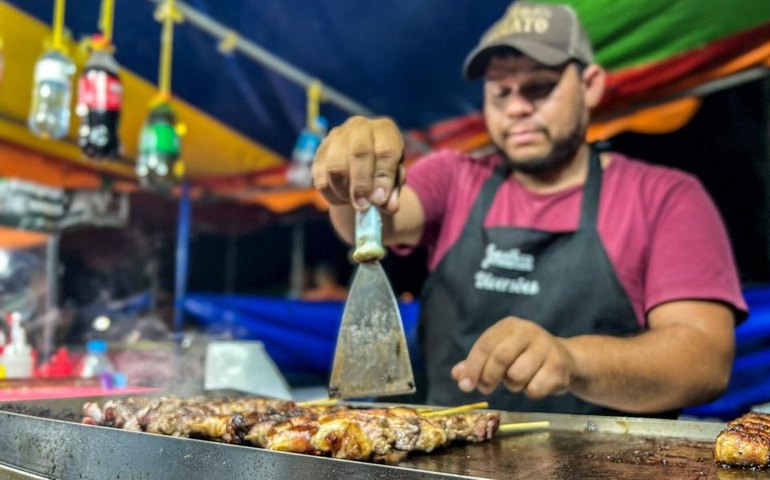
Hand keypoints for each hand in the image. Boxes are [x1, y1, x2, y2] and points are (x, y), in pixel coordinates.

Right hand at [312, 116, 404, 212]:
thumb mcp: (394, 179)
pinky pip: (321, 178)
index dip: (383, 177)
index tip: (380, 200)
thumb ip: (393, 193)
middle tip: (363, 206)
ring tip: (355, 203)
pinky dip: (331, 195)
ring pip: (336, 167)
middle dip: (361, 184)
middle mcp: (360, 127)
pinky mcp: (320, 152)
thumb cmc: (383, 169)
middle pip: (358, 153)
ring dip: (345, 191)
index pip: (385, 151)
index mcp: (385, 130)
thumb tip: (389, 207)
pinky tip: (343, 199)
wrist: (362, 160)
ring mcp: (337, 137)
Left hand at [451, 317, 575, 398]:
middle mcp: (528, 331)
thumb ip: (477, 363)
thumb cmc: (525, 357)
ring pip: (517, 375)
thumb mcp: (501, 354)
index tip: (465, 385)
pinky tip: (536, 383)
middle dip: (488, 377)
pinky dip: (530, 392)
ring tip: (518, 380)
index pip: (485, 344)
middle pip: (500, 357)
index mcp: (509, 326)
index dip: (472, 367)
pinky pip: (534, 388)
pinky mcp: (558, 367)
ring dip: (512, 385)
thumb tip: (457, 375)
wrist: (567, 360)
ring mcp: (546, 348)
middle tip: (485, 388)